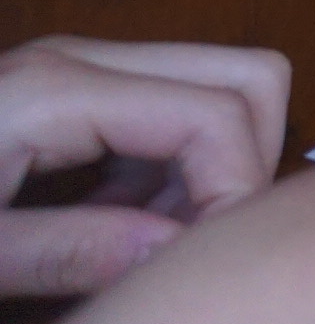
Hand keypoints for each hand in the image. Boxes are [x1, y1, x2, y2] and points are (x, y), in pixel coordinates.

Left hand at [0, 35, 290, 298]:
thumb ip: (66, 251)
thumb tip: (177, 253)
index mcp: (56, 88)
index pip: (216, 113)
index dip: (236, 189)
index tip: (202, 264)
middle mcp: (87, 59)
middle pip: (246, 76)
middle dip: (250, 162)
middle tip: (200, 240)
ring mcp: (87, 67)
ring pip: (223, 86)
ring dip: (218, 165)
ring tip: (159, 240)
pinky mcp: (81, 86)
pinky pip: (177, 105)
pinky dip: (183, 165)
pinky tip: (128, 222)